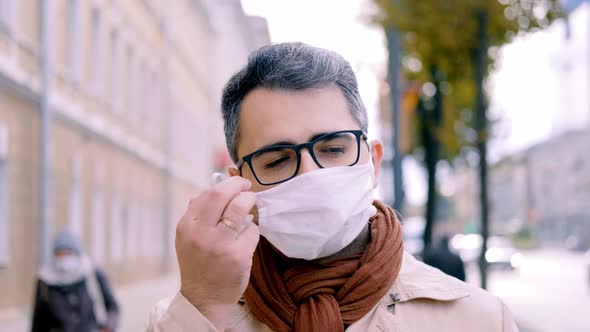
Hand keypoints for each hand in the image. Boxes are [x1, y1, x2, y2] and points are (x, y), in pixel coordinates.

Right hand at [175, 176, 258, 328]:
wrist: (204, 299)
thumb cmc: (199, 263)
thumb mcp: (188, 237)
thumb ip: (199, 213)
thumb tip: (215, 185)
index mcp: (186, 226)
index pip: (207, 193)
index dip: (226, 184)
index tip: (236, 184)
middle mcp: (200, 233)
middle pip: (223, 195)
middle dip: (239, 185)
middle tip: (248, 187)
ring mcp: (220, 244)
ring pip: (240, 208)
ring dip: (250, 201)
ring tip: (252, 204)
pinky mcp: (238, 256)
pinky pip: (252, 231)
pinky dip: (252, 230)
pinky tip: (247, 237)